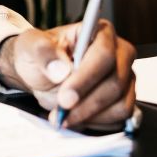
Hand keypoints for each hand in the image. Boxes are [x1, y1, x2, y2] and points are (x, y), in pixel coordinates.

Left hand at [0, 21, 135, 129]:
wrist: (40, 74)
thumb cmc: (40, 55)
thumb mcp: (31, 46)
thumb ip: (43, 53)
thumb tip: (61, 70)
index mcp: (100, 32)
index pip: (104, 54)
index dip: (86, 78)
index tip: (65, 97)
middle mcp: (119, 54)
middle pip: (116, 82)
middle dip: (86, 102)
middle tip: (61, 112)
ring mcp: (125, 79)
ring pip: (120, 104)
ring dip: (90, 116)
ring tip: (64, 116)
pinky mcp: (124, 100)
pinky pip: (119, 118)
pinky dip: (95, 123)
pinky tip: (76, 118)